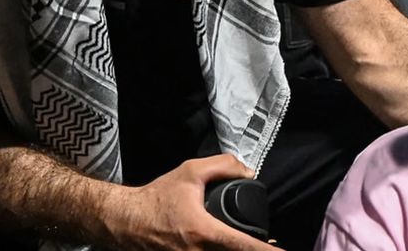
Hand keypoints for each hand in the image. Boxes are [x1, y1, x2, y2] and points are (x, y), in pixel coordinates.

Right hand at [101, 155, 273, 250]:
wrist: (125, 221)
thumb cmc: (156, 198)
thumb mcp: (189, 172)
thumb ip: (223, 166)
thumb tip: (249, 172)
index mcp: (204, 233)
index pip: (243, 246)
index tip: (282, 249)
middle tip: (272, 246)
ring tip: (256, 247)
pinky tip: (233, 248)